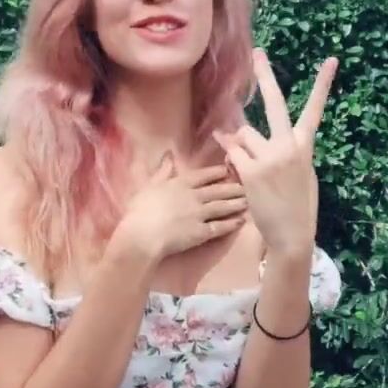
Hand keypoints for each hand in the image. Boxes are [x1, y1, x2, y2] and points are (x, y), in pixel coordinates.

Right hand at [116, 155, 247, 262]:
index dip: (217, 173)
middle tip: (246, 186)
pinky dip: (231, 224)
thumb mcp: (148, 185)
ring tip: (247, 201)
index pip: (203, 175)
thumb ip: (161, 170)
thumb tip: (168, 154)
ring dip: (236, 203)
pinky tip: (240, 221)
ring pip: (222, 206)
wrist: (143, 234)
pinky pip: (220, 227)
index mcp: (180, 183)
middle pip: (218, 190)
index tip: (227, 170)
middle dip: (233, 188)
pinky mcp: (202, 233)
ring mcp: (200, 214)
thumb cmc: (139, 210)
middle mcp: (194, 196)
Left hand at [213, 49, 338, 254]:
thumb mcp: (301, 174)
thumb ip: (285, 152)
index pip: (315, 109)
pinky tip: (233, 166)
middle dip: (265, 76)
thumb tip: (256, 138)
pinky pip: (232, 152)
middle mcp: (289, 146)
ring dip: (239, 144)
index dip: (323, 84)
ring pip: (244, 134)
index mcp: (305, 146)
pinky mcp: (251, 171)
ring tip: (247, 164)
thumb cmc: (298, 206)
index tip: (331, 60)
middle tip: (258, 54)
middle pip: (275, 104)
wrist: (292, 234)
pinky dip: (229, 156)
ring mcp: (270, 157)